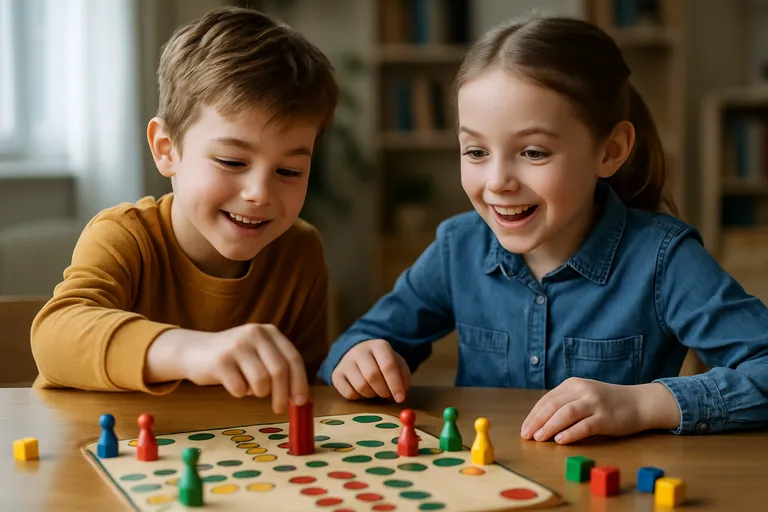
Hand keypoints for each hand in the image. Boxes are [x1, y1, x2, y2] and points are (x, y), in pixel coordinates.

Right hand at [151, 324, 308, 413]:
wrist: (193, 351)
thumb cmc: (233, 357)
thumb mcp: (258, 353)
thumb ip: (278, 367)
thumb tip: (299, 398)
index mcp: (269, 332)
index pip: (293, 358)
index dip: (300, 382)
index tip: (302, 402)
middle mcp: (255, 334)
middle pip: (279, 371)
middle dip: (283, 395)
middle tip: (279, 409)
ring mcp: (237, 346)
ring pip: (261, 382)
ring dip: (258, 393)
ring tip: (249, 388)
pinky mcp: (220, 361)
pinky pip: (239, 389)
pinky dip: (239, 393)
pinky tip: (233, 384)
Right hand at [331, 339, 410, 402]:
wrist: (359, 354)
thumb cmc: (382, 362)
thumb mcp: (398, 364)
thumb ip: (403, 378)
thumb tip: (400, 395)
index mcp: (379, 346)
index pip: (388, 365)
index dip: (395, 384)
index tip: (400, 398)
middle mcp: (360, 351)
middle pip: (372, 376)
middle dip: (383, 391)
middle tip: (387, 395)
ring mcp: (346, 362)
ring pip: (360, 386)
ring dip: (371, 394)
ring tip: (375, 390)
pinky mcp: (336, 374)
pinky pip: (349, 393)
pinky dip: (359, 397)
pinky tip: (362, 391)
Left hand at [520, 378, 679, 444]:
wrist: (639, 402)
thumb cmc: (608, 402)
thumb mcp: (584, 395)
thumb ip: (565, 403)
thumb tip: (540, 421)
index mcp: (573, 384)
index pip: (547, 399)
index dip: (534, 414)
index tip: (524, 428)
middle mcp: (582, 390)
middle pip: (553, 405)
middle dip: (537, 421)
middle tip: (526, 435)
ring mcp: (595, 403)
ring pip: (566, 413)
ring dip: (550, 426)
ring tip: (539, 438)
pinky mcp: (606, 417)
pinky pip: (584, 425)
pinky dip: (570, 433)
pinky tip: (560, 440)